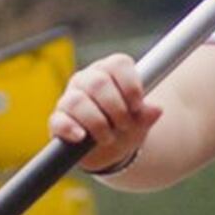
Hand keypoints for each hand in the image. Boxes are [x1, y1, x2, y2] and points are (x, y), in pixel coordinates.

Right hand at [49, 54, 156, 174]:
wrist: (108, 150)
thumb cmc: (124, 127)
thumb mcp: (140, 123)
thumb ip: (147, 115)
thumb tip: (156, 110)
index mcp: (110, 71)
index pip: (119, 64)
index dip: (131, 86)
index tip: (138, 107)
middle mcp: (87, 79)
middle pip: (99, 82)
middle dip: (116, 108)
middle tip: (125, 125)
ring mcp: (70, 98)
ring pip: (78, 101)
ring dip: (97, 123)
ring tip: (108, 138)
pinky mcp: (58, 119)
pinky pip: (59, 120)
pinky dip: (71, 129)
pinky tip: (82, 137)